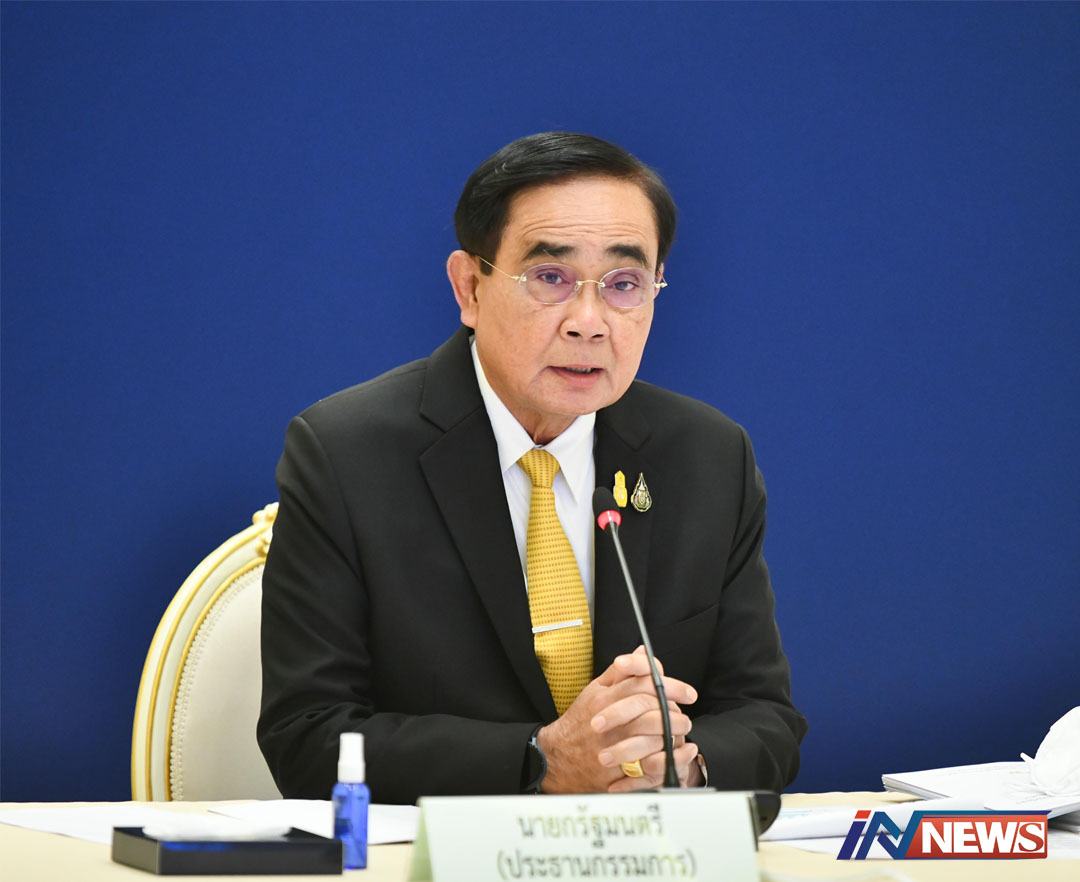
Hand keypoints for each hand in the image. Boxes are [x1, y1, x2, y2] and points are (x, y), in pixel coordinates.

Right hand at [537, 647, 697, 792]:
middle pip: (650, 709)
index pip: (643, 684)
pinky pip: (646, 766)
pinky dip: (665, 760)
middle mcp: (607, 721)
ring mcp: (611, 747)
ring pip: (651, 737)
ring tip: (680, 733)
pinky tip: (672, 754)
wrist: (556, 757)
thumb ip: (621, 672)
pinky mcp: (615, 772)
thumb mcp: (595, 690)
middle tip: (685, 716)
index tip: (688, 693)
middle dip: (675, 712)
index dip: (671, 687)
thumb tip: (643, 652)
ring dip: (672, 734)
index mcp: (603, 698)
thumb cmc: (579, 722)